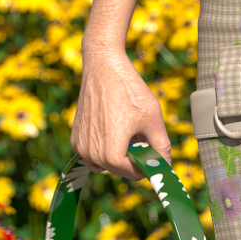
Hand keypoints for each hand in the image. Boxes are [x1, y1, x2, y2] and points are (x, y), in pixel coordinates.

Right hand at [70, 46, 171, 180]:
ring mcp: (80, 146)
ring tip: (128, 133)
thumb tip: (165, 166)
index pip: (133, 173)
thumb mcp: (153, 120)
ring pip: (104, 164)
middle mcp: (92, 155)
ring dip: (118, 156)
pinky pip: (92, 153)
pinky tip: (114, 127)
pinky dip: (104, 148)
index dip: (146, 166)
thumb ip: (161, 147)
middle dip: (132, 159)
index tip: (153, 155)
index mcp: (111, 155)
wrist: (103, 66)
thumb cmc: (129, 91)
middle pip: (119, 169)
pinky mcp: (75, 137)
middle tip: (142, 138)